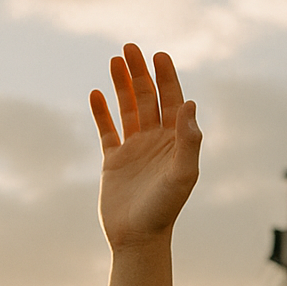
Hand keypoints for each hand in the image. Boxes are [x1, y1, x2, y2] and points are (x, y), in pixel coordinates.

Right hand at [90, 44, 200, 249]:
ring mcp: (135, 151)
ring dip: (122, 86)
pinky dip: (102, 112)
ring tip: (114, 60)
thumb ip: (188, 141)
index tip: (159, 55)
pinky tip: (96, 93)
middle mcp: (157, 144)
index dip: (167, 78)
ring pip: (128, 110)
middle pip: (149, 100)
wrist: (138, 237)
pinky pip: (107, 131)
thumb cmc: (165, 209)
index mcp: (176, 144)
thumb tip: (189, 105)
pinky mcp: (114, 162)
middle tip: (130, 48)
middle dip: (141, 74)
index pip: (174, 103)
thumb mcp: (183, 174)